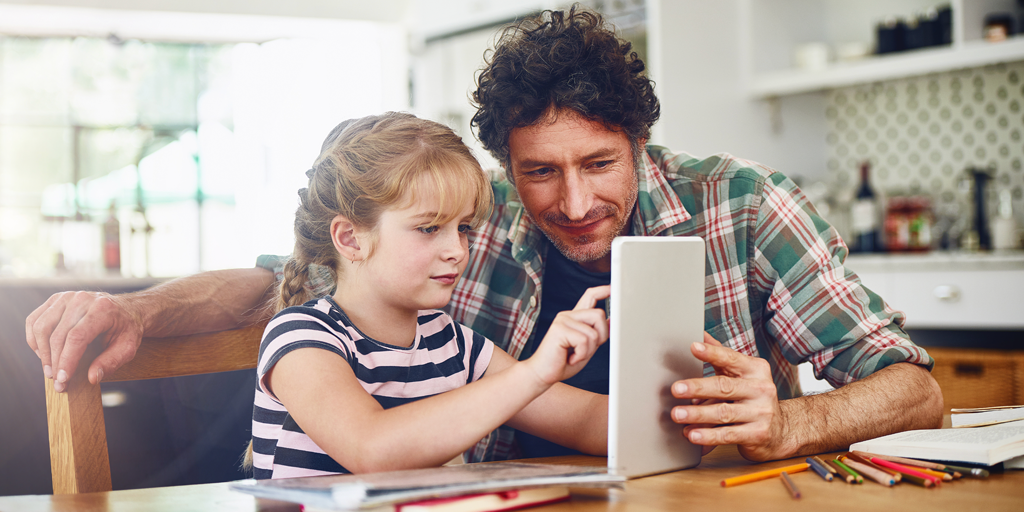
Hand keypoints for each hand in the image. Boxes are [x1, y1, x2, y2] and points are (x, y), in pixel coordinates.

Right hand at [25, 291, 143, 391]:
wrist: (127, 310)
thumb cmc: (127, 329)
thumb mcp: (128, 347)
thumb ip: (111, 362)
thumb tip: (92, 378)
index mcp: (103, 309)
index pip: (77, 337)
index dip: (67, 360)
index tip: (63, 380)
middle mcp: (82, 299)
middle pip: (58, 335)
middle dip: (55, 363)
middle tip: (58, 383)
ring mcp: (66, 297)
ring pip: (41, 327)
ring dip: (42, 353)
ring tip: (50, 371)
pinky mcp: (56, 300)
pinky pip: (34, 321)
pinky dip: (34, 340)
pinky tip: (43, 354)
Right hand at [525, 285, 609, 385]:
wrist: (541, 374)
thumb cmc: (562, 363)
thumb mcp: (586, 347)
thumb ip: (596, 333)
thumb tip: (612, 321)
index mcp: (575, 317)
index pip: (590, 296)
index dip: (603, 290)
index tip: (614, 288)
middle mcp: (568, 315)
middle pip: (599, 315)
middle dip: (601, 336)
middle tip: (586, 350)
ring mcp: (563, 320)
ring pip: (594, 332)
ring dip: (588, 350)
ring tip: (575, 355)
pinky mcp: (559, 329)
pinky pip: (584, 341)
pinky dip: (581, 354)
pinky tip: (570, 358)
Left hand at [669, 333, 791, 460]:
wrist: (781, 430)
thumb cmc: (753, 397)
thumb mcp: (742, 374)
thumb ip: (722, 356)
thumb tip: (701, 335)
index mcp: (756, 369)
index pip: (731, 359)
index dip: (712, 353)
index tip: (693, 347)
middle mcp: (761, 389)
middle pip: (724, 387)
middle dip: (697, 387)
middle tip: (676, 389)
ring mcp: (761, 412)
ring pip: (723, 412)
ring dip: (697, 414)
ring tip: (677, 414)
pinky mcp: (758, 434)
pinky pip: (728, 434)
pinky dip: (708, 436)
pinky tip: (692, 434)